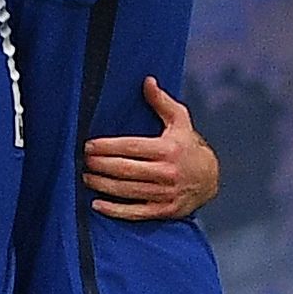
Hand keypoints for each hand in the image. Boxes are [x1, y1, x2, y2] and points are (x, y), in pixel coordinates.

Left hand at [82, 80, 219, 222]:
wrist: (210, 179)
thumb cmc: (188, 146)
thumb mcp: (180, 121)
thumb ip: (161, 101)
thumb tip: (147, 80)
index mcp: (168, 149)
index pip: (131, 147)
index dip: (107, 147)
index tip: (88, 145)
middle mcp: (167, 172)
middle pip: (125, 170)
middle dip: (100, 165)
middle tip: (83, 161)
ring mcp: (165, 194)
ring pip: (127, 191)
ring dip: (103, 185)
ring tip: (85, 177)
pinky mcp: (164, 211)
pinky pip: (135, 213)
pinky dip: (115, 210)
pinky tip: (97, 204)